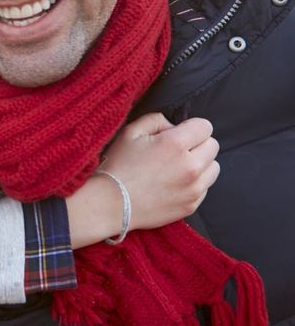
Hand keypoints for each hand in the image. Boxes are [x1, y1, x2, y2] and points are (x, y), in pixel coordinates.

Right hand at [67, 112, 219, 247]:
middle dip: (197, 144)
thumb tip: (173, 126)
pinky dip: (195, 183)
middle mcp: (191, 166)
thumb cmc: (118, 166)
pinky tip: (174, 183)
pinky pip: (205, 188)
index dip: (191, 127)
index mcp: (175, 144)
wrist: (112, 203)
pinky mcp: (192, 205)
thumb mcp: (130, 132)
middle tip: (176, 150)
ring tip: (178, 168)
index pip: (205, 127)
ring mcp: (194, 188)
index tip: (178, 133)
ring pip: (213, 167)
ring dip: (200, 164)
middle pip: (213, 146)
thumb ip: (156, 120)